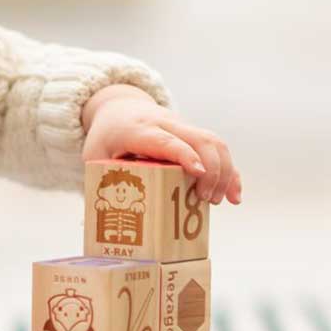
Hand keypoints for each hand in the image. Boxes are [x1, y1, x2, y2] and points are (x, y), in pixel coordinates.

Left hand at [82, 87, 242, 203]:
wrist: (119, 108)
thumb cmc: (106, 139)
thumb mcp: (94, 157)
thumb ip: (99, 183)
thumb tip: (99, 223)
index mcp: (138, 129)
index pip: (165, 140)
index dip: (182, 154)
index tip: (196, 173)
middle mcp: (165, 124)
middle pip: (199, 139)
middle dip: (210, 170)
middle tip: (206, 200)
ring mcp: (183, 127)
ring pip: (213, 141)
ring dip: (224, 171)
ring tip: (220, 201)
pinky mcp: (194, 135)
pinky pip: (218, 148)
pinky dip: (230, 171)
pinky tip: (236, 195)